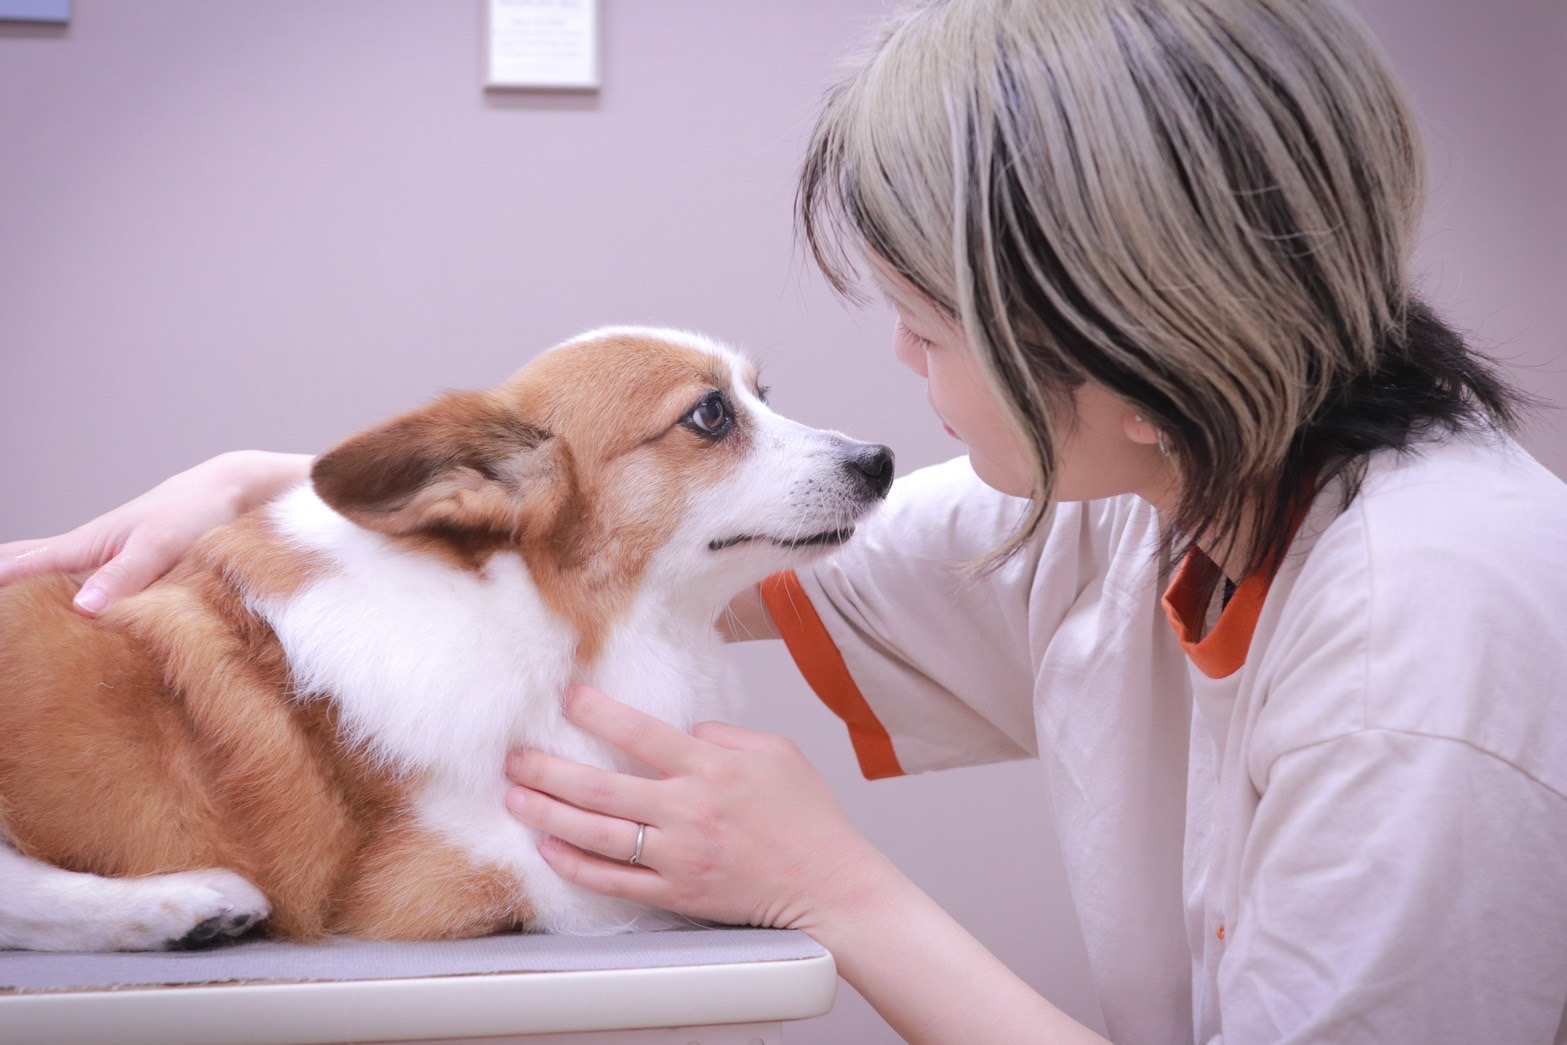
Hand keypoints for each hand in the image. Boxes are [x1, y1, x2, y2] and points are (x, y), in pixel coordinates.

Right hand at [0, 450, 310, 615]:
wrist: (236, 494)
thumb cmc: (196, 512)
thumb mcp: (160, 545)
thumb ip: (124, 575)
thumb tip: (83, 609)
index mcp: (86, 545)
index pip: (26, 564)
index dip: (1, 579)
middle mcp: (89, 555)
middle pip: (29, 563)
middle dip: (4, 582)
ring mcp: (109, 564)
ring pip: (54, 577)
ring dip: (28, 594)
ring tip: (12, 620)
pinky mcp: (133, 575)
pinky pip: (88, 590)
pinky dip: (65, 599)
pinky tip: (63, 616)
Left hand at [505, 685, 885, 931]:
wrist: (830, 886)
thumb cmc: (809, 819)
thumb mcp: (776, 754)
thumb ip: (724, 735)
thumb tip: (683, 734)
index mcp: (712, 768)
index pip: (639, 732)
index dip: (595, 712)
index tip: (567, 698)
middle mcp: (687, 810)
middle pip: (599, 786)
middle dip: (547, 768)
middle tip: (515, 756)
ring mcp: (678, 856)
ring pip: (595, 834)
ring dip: (548, 813)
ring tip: (515, 796)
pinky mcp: (676, 893)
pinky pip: (613, 880)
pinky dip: (575, 865)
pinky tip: (549, 849)